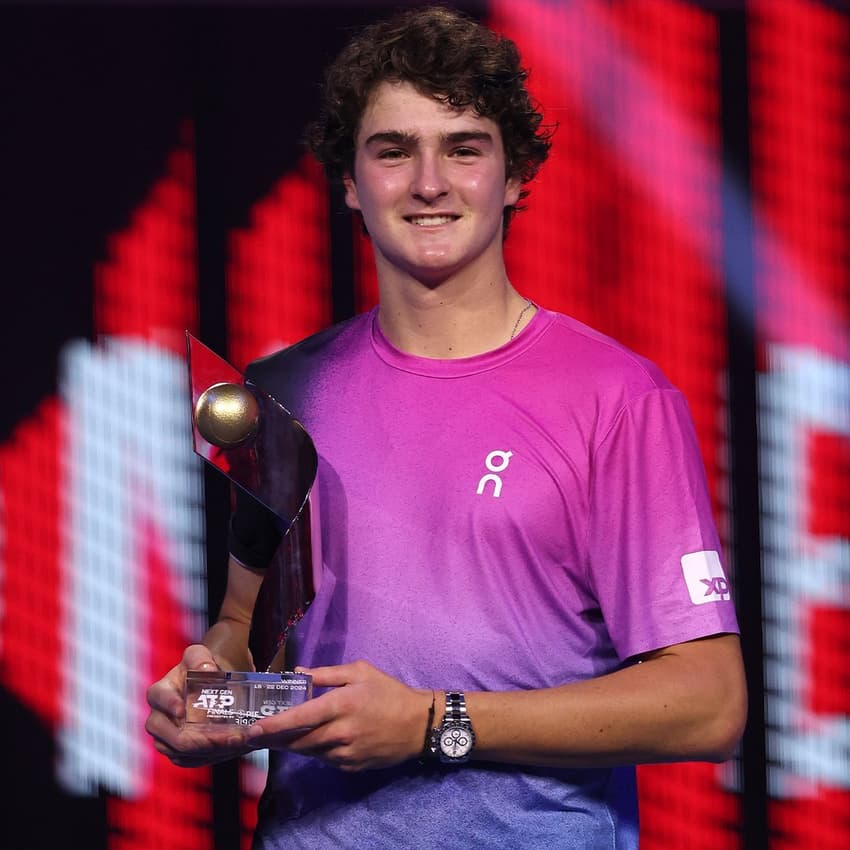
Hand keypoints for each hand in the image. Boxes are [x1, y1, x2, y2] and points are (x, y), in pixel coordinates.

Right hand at [144, 644, 254, 767]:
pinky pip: (193, 760)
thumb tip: (207, 670)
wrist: (212, 684)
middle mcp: (159, 719)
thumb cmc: (202, 669)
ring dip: (213, 749)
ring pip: (185, 753)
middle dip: (202, 739)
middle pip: (174, 737)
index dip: (169, 704)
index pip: (158, 698)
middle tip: (229, 735)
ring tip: (239, 741)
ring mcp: (167, 739)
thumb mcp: (199, 656)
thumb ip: (200, 658)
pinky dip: (215, 755)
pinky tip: (235, 746)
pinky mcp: (178, 753)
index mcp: (160, 692)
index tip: (182, 710)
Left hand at [240, 660, 432, 772]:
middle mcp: (340, 732)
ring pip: (308, 752)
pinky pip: (324, 759)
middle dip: (273, 739)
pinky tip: (312, 739)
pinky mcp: (350, 766)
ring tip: (277, 736)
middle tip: (254, 735)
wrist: (418, 724)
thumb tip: (298, 673)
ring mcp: (345, 753)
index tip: (253, 729)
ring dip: (292, 745)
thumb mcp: (360, 672)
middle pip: (297, 741)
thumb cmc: (389, 692)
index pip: (300, 718)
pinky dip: (314, 749)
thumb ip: (326, 673)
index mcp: (341, 704)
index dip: (274, 725)